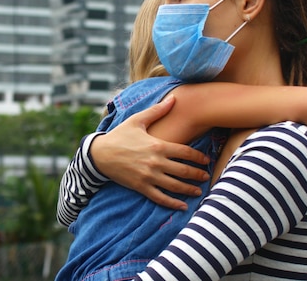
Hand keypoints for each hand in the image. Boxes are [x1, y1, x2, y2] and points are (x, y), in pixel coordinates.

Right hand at [90, 95, 209, 210]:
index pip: (185, 152)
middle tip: (207, 176)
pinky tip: (182, 206)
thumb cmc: (119, 135)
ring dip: (189, 189)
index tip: (206, 160)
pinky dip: (173, 203)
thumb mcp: (137, 120)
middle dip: (198, 174)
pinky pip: (160, 198)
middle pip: (184, 170)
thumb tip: (173, 99)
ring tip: (199, 190)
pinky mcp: (141, 187)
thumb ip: (157, 111)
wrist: (99, 154)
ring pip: (175, 186)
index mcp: (157, 145)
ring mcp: (149, 176)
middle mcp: (156, 162)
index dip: (199, 157)